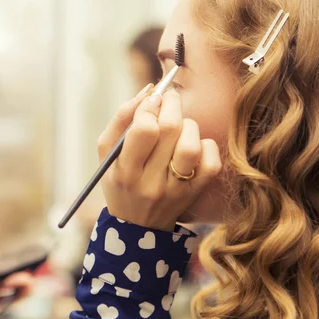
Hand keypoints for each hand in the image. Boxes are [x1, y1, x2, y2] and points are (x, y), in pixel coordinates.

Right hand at [97, 87, 221, 230]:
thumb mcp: (107, 154)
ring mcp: (176, 189)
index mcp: (125, 171)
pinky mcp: (195, 192)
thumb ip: (121, 119)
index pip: (144, 129)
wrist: (137, 226)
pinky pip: (211, 162)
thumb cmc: (120, 180)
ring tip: (179, 126)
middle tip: (169, 99)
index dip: (149, 106)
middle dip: (172, 104)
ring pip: (192, 144)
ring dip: (187, 125)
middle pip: (171, 129)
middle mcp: (151, 183)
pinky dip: (206, 145)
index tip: (151, 100)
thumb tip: (148, 91)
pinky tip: (193, 146)